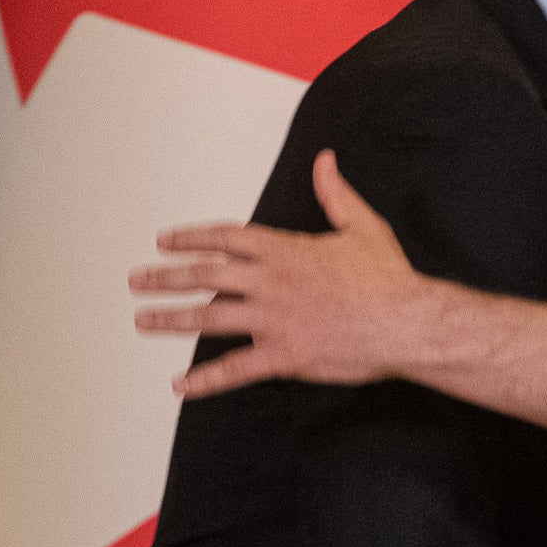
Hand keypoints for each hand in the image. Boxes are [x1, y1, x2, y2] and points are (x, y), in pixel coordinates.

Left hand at [132, 150, 435, 399]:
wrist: (408, 322)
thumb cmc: (388, 277)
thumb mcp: (362, 225)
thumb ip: (335, 194)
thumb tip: (325, 161)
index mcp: (285, 249)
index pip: (225, 238)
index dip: (190, 238)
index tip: (166, 242)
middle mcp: (270, 282)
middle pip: (205, 275)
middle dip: (166, 277)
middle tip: (138, 280)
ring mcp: (273, 319)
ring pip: (209, 318)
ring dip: (171, 319)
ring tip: (142, 320)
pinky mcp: (283, 355)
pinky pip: (235, 369)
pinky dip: (205, 379)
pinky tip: (180, 385)